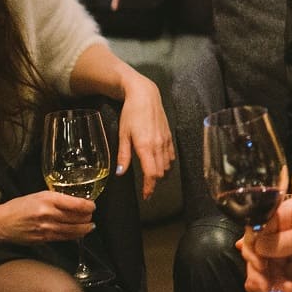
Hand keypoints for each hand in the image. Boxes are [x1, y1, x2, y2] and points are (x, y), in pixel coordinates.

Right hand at [0, 191, 95, 243]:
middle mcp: (49, 214)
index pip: (77, 204)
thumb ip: (57, 198)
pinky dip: (74, 235)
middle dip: (88, 217)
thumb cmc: (19, 207)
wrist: (2, 223)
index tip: (92, 205)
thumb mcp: (39, 195)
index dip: (89, 206)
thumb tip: (75, 202)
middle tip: (90, 215)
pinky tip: (79, 233)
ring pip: (74, 230)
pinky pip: (65, 238)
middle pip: (78, 218)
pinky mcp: (44, 239)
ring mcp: (47, 228)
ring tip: (90, 226)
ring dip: (85, 228)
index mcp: (48, 199)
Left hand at [116, 73, 173, 198]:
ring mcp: (166, 141)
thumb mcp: (123, 134)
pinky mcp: (170, 136)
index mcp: (146, 147)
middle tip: (146, 188)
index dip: (149, 188)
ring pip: (167, 166)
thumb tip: (120, 173)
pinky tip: (160, 163)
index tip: (146, 196)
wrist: (145, 95)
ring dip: (161, 174)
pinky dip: (167, 163)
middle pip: (161, 173)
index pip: (152, 174)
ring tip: (152, 176)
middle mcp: (158, 146)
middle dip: (154, 183)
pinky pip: (171, 156)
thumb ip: (123, 155)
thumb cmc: (131, 113)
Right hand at [237, 197, 291, 291]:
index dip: (253, 254)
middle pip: (259, 253)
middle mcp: (283, 229)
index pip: (255, 233)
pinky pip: (285, 274)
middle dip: (261, 274)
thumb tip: (255, 247)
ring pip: (271, 267)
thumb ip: (284, 241)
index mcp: (283, 214)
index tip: (260, 271)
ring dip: (274, 283)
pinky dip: (285, 285)